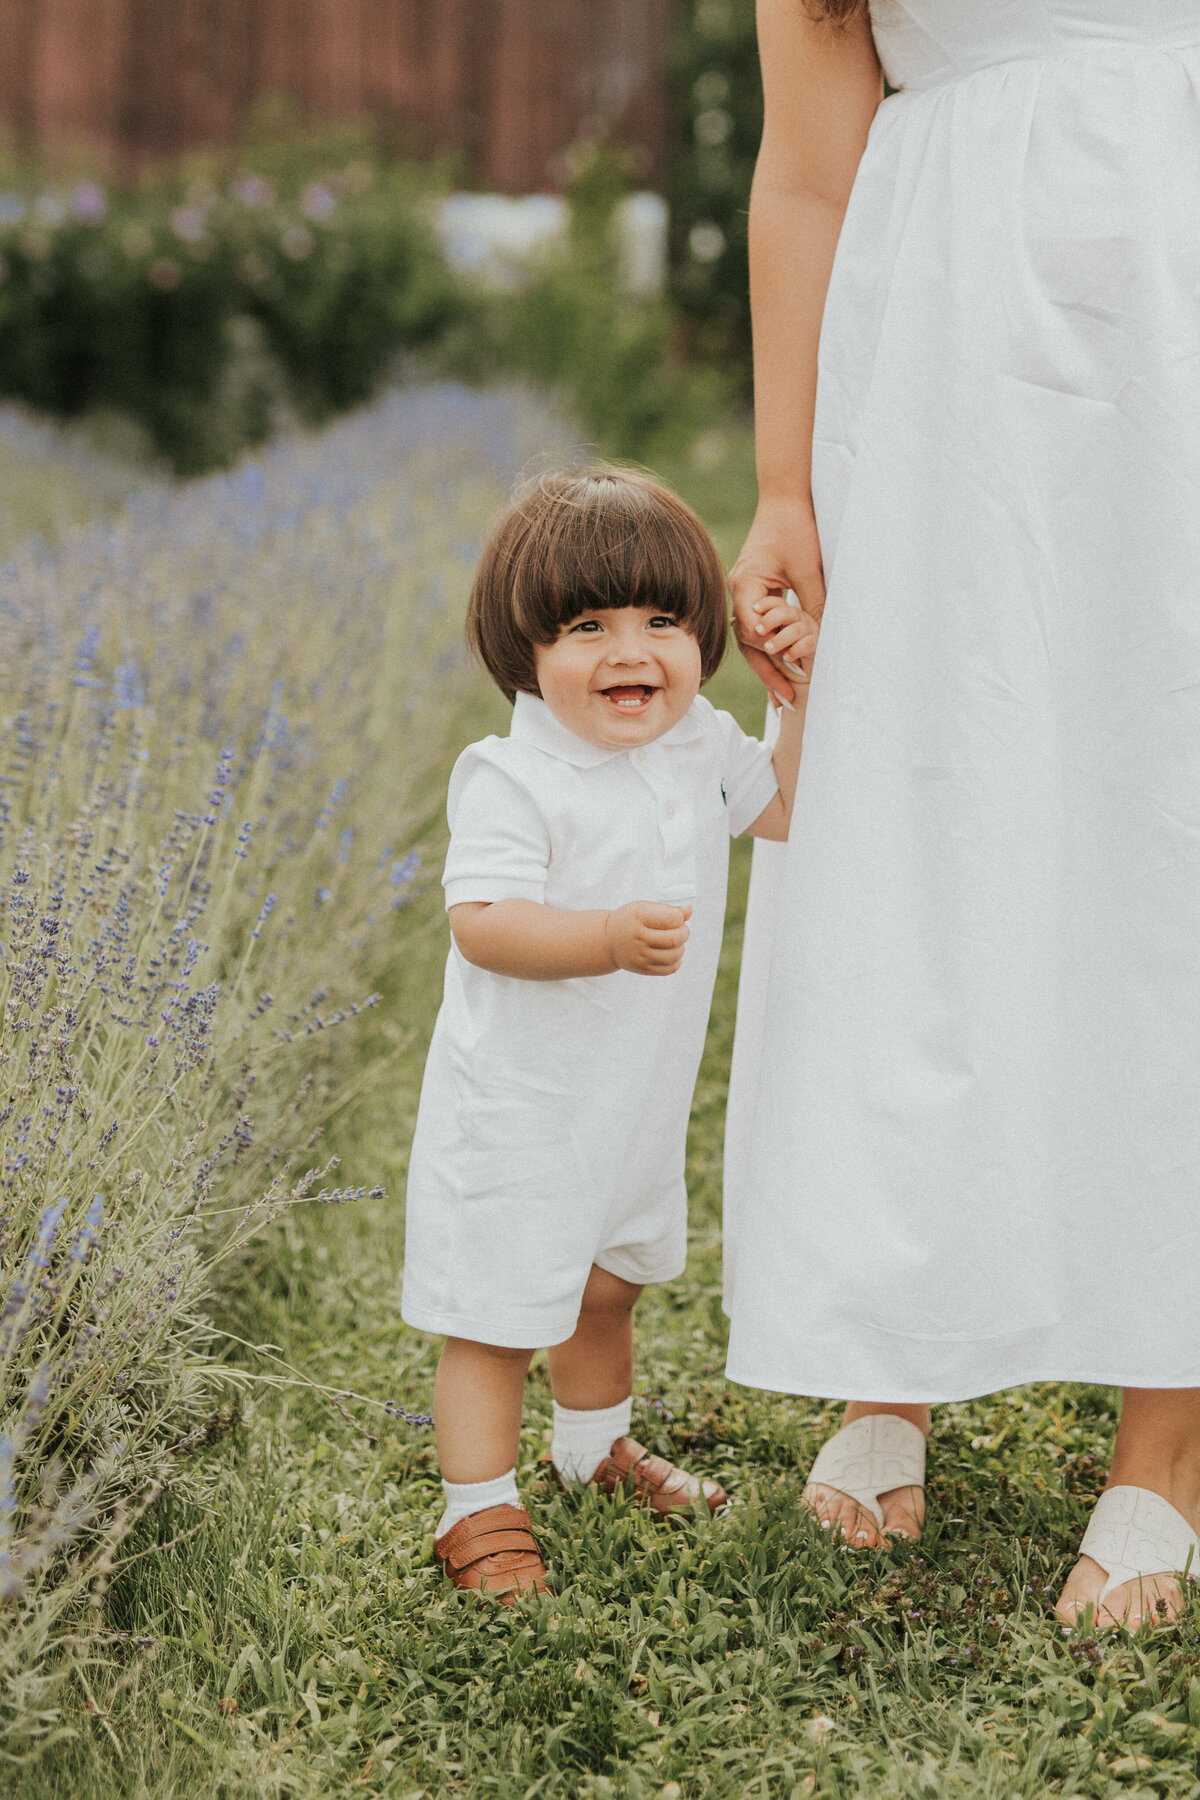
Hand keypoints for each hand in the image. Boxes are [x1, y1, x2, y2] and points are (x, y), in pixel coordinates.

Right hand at [604, 901, 691, 975]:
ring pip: (674, 955)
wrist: (608, 941)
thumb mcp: (644, 907)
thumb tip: (690, 910)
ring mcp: (640, 956)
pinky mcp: (643, 969)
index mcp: (638, 917)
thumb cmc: (630, 921)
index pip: (672, 919)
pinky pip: (670, 968)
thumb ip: (668, 909)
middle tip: (680, 929)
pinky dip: (676, 960)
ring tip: (675, 941)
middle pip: (674, 939)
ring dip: (681, 947)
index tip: (676, 917)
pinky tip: (670, 952)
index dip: (680, 917)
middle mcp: (638, 938)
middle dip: (684, 932)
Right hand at [730, 498, 825, 704]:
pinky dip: (772, 645)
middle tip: (786, 701)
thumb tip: (821, 647)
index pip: (752, 628)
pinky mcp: (757, 590)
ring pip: (752, 638)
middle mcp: (740, 590)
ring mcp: (746, 591)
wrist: (787, 497)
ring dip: (769, 665)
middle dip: (768, 672)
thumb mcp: (809, 570)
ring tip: (785, 694)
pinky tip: (784, 664)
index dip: (770, 650)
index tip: (791, 670)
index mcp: (746, 584)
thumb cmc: (797, 527)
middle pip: (748, 642)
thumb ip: (813, 609)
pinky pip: (760, 625)